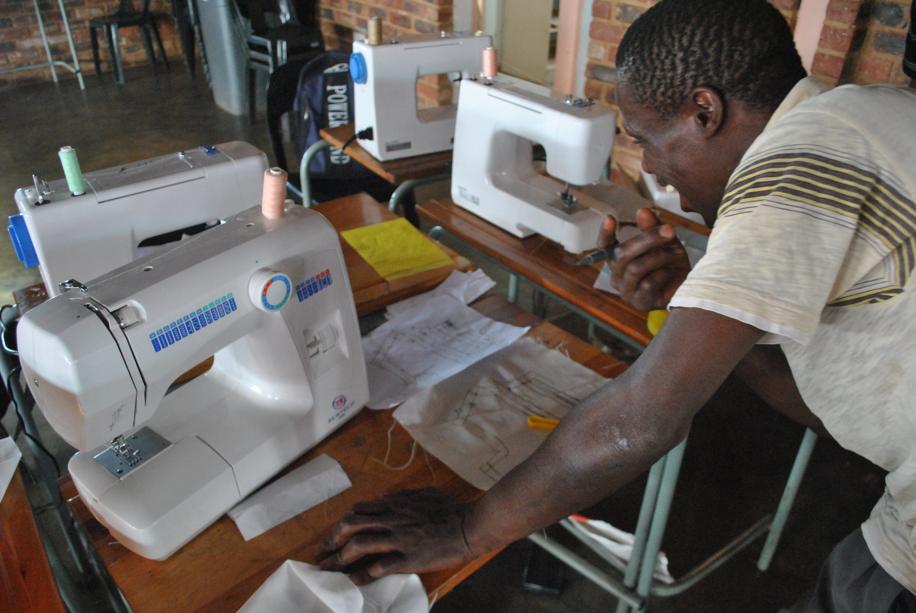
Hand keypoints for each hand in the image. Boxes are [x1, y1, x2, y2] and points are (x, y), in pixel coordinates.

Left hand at [319, 488, 474, 583]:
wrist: (469, 526)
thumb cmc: (450, 509)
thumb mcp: (424, 494)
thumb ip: (403, 496)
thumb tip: (387, 497)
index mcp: (395, 503)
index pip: (358, 510)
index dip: (341, 523)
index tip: (333, 535)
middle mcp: (391, 519)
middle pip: (351, 525)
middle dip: (331, 539)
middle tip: (323, 553)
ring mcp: (398, 539)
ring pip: (359, 545)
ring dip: (340, 558)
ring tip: (329, 569)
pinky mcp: (408, 558)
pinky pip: (379, 566)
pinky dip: (362, 574)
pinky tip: (353, 581)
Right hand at [603, 208, 689, 310]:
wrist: (689, 287)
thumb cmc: (671, 263)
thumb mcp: (665, 241)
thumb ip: (652, 227)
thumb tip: (642, 211)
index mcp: (618, 259)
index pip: (604, 247)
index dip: (604, 233)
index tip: (610, 218)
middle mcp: (617, 275)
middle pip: (621, 254)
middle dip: (647, 239)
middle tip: (669, 230)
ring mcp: (626, 290)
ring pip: (635, 268)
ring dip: (660, 256)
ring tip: (677, 252)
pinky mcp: (639, 302)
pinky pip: (647, 284)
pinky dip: (663, 274)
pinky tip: (671, 271)